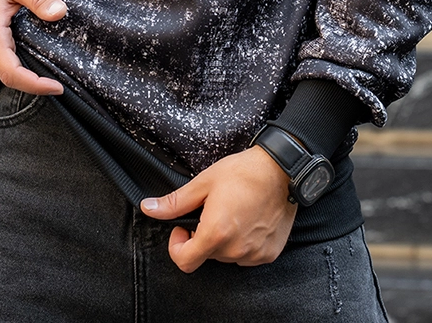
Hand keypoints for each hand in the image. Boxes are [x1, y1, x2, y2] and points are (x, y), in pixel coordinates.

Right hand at [0, 0, 65, 96]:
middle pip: (10, 76)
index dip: (36, 85)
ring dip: (24, 69)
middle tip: (60, 75)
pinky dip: (14, 61)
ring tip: (46, 59)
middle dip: (35, 79)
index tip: (57, 88)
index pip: (12, 74)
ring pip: (3, 70)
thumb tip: (59, 12)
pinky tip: (27, 50)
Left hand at [140, 146, 296, 271]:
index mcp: (216, 233)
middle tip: (212, 210)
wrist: (282, 169)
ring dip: (223, 240)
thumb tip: (149, 208)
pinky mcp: (268, 253)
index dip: (177, 246)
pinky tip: (248, 220)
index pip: (184, 261)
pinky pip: (246, 255)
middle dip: (202, 236)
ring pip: (226, 255)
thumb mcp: (204, 182)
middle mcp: (235, 249)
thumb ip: (175, 202)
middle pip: (206, 255)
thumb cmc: (244, 172)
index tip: (182, 228)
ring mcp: (254, 254)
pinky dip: (242, 242)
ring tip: (232, 212)